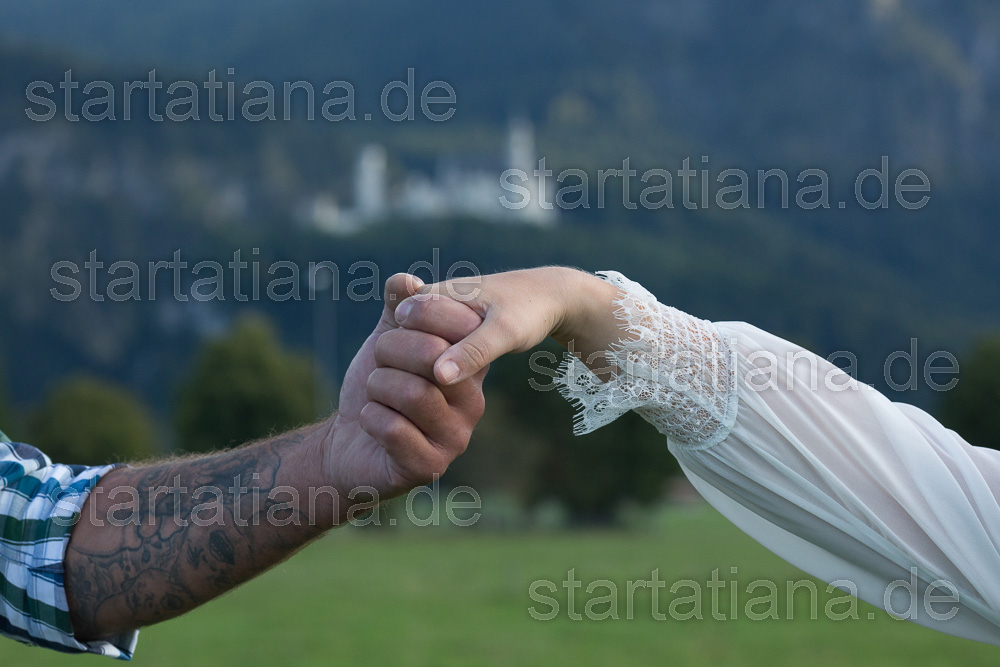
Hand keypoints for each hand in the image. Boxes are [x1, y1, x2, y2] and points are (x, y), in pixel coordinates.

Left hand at [323, 273, 486, 505]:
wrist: (349, 442)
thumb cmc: (376, 387)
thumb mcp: (387, 338)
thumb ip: (399, 307)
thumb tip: (407, 281)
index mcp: (470, 366)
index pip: (457, 326)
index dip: (413, 317)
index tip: (395, 328)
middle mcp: (473, 402)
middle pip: (433, 356)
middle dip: (388, 352)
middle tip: (378, 365)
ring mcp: (456, 437)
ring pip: (414, 393)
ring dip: (378, 386)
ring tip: (375, 394)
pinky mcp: (431, 465)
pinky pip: (395, 429)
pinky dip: (371, 417)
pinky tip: (371, 421)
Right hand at [394, 267, 621, 385]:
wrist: (547, 296)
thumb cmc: (528, 311)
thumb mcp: (506, 333)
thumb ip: (473, 352)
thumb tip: (439, 376)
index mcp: (436, 293)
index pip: (404, 327)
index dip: (412, 355)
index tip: (434, 380)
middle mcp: (429, 299)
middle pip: (402, 337)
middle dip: (410, 362)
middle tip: (431, 387)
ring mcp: (435, 311)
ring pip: (411, 343)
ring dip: (418, 366)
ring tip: (438, 388)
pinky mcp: (444, 324)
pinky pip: (425, 346)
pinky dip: (431, 364)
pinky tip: (446, 383)